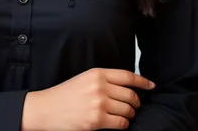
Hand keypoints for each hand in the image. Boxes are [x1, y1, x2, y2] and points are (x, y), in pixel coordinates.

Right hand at [21, 68, 154, 130]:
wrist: (47, 109)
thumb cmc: (65, 95)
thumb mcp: (85, 80)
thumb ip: (104, 81)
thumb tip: (126, 88)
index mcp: (97, 73)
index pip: (127, 76)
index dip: (142, 82)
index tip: (151, 85)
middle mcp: (99, 86)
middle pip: (130, 94)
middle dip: (136, 103)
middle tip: (133, 107)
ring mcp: (98, 103)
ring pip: (128, 110)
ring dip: (129, 115)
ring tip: (123, 116)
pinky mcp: (96, 120)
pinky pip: (121, 123)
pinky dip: (123, 124)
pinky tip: (117, 123)